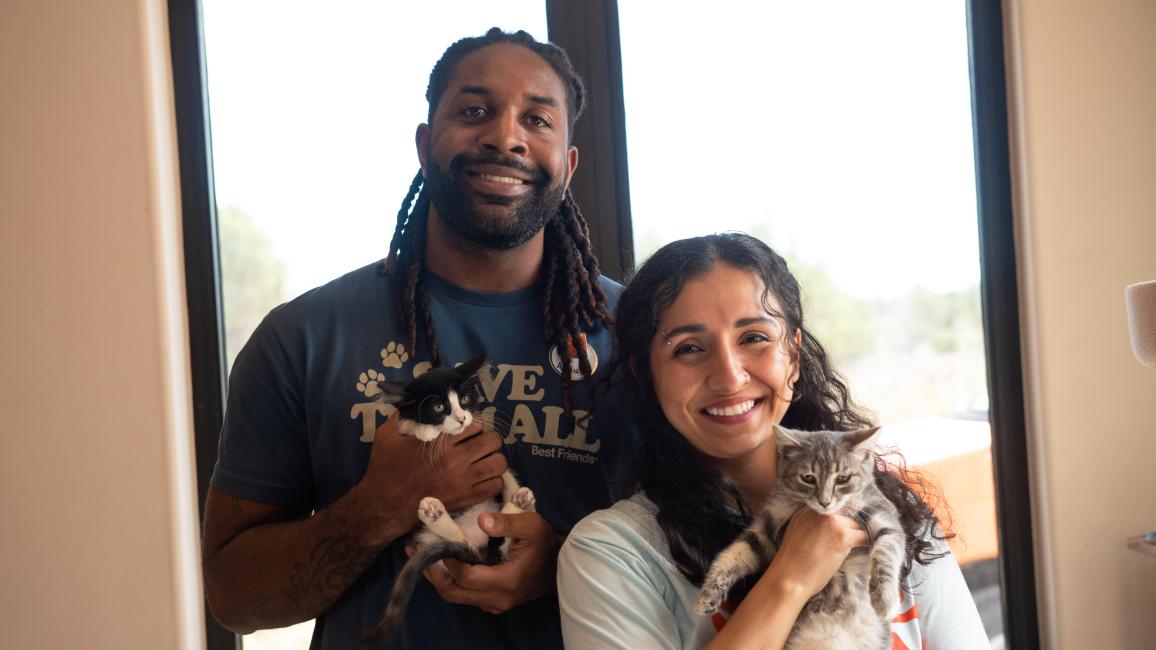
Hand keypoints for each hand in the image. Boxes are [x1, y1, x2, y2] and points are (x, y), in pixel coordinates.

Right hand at [360, 419, 507, 540]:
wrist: (386, 505)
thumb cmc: (386, 468)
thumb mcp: (388, 434)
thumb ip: (404, 415)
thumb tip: (415, 399)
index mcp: (441, 442)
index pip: (475, 425)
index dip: (473, 425)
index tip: (467, 430)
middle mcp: (458, 460)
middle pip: (493, 441)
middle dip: (488, 439)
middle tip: (478, 444)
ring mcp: (465, 481)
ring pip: (499, 463)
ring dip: (493, 459)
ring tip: (483, 460)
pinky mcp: (468, 498)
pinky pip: (496, 485)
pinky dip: (493, 480)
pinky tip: (482, 478)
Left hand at [420, 511, 560, 613]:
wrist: (559, 566)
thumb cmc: (544, 543)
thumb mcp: (531, 525)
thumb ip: (506, 523)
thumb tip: (481, 520)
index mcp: (506, 582)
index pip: (466, 577)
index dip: (448, 561)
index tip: (437, 542)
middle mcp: (497, 599)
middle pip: (454, 593)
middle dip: (433, 573)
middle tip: (417, 552)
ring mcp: (494, 604)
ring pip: (456, 596)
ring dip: (439, 577)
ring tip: (424, 555)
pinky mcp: (492, 603)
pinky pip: (465, 595)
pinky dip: (451, 580)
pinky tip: (444, 562)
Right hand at [767, 509, 869, 598]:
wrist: (789, 579)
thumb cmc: (792, 563)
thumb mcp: (798, 533)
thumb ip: (813, 523)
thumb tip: (834, 525)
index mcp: (806, 508)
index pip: (834, 505)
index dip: (842, 517)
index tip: (848, 524)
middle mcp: (820, 511)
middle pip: (847, 513)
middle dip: (851, 526)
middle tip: (855, 537)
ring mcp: (832, 522)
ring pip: (857, 524)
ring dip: (859, 535)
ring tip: (862, 545)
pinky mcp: (843, 537)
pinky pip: (864, 536)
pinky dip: (868, 543)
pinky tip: (869, 549)